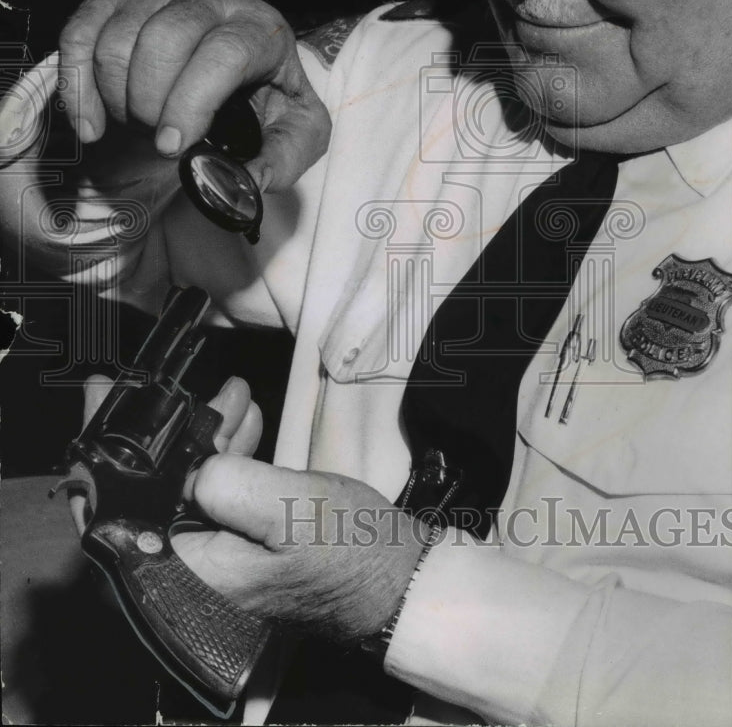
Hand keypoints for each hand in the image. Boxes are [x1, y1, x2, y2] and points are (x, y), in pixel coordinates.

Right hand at [59, 0, 330, 190]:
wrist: (241, 70)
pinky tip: (92, 125)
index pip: (224, 53)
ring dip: (118, 99)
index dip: (192, 102)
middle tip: (159, 141)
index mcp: (261, 29)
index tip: (172, 147)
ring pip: (118, 39)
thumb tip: (247, 182)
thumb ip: (282, 160)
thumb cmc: (267, 101)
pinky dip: (77, 86)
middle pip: (164, 41)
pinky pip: (80, 33)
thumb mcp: (294, 135)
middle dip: (151, 105)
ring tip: (139, 126)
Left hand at [75, 374, 423, 644]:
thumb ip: (233, 485)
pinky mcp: (236, 548)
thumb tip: (192, 464)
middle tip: (177, 386)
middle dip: (166, 432)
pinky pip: (214, 496)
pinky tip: (243, 423)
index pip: (114, 513)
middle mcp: (189, 573)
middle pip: (148, 492)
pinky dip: (225, 456)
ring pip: (183, 488)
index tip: (103, 395)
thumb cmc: (350, 553)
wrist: (393, 581)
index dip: (102, 452)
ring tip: (231, 396)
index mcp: (189, 572)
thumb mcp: (293, 510)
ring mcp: (212, 561)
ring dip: (203, 437)